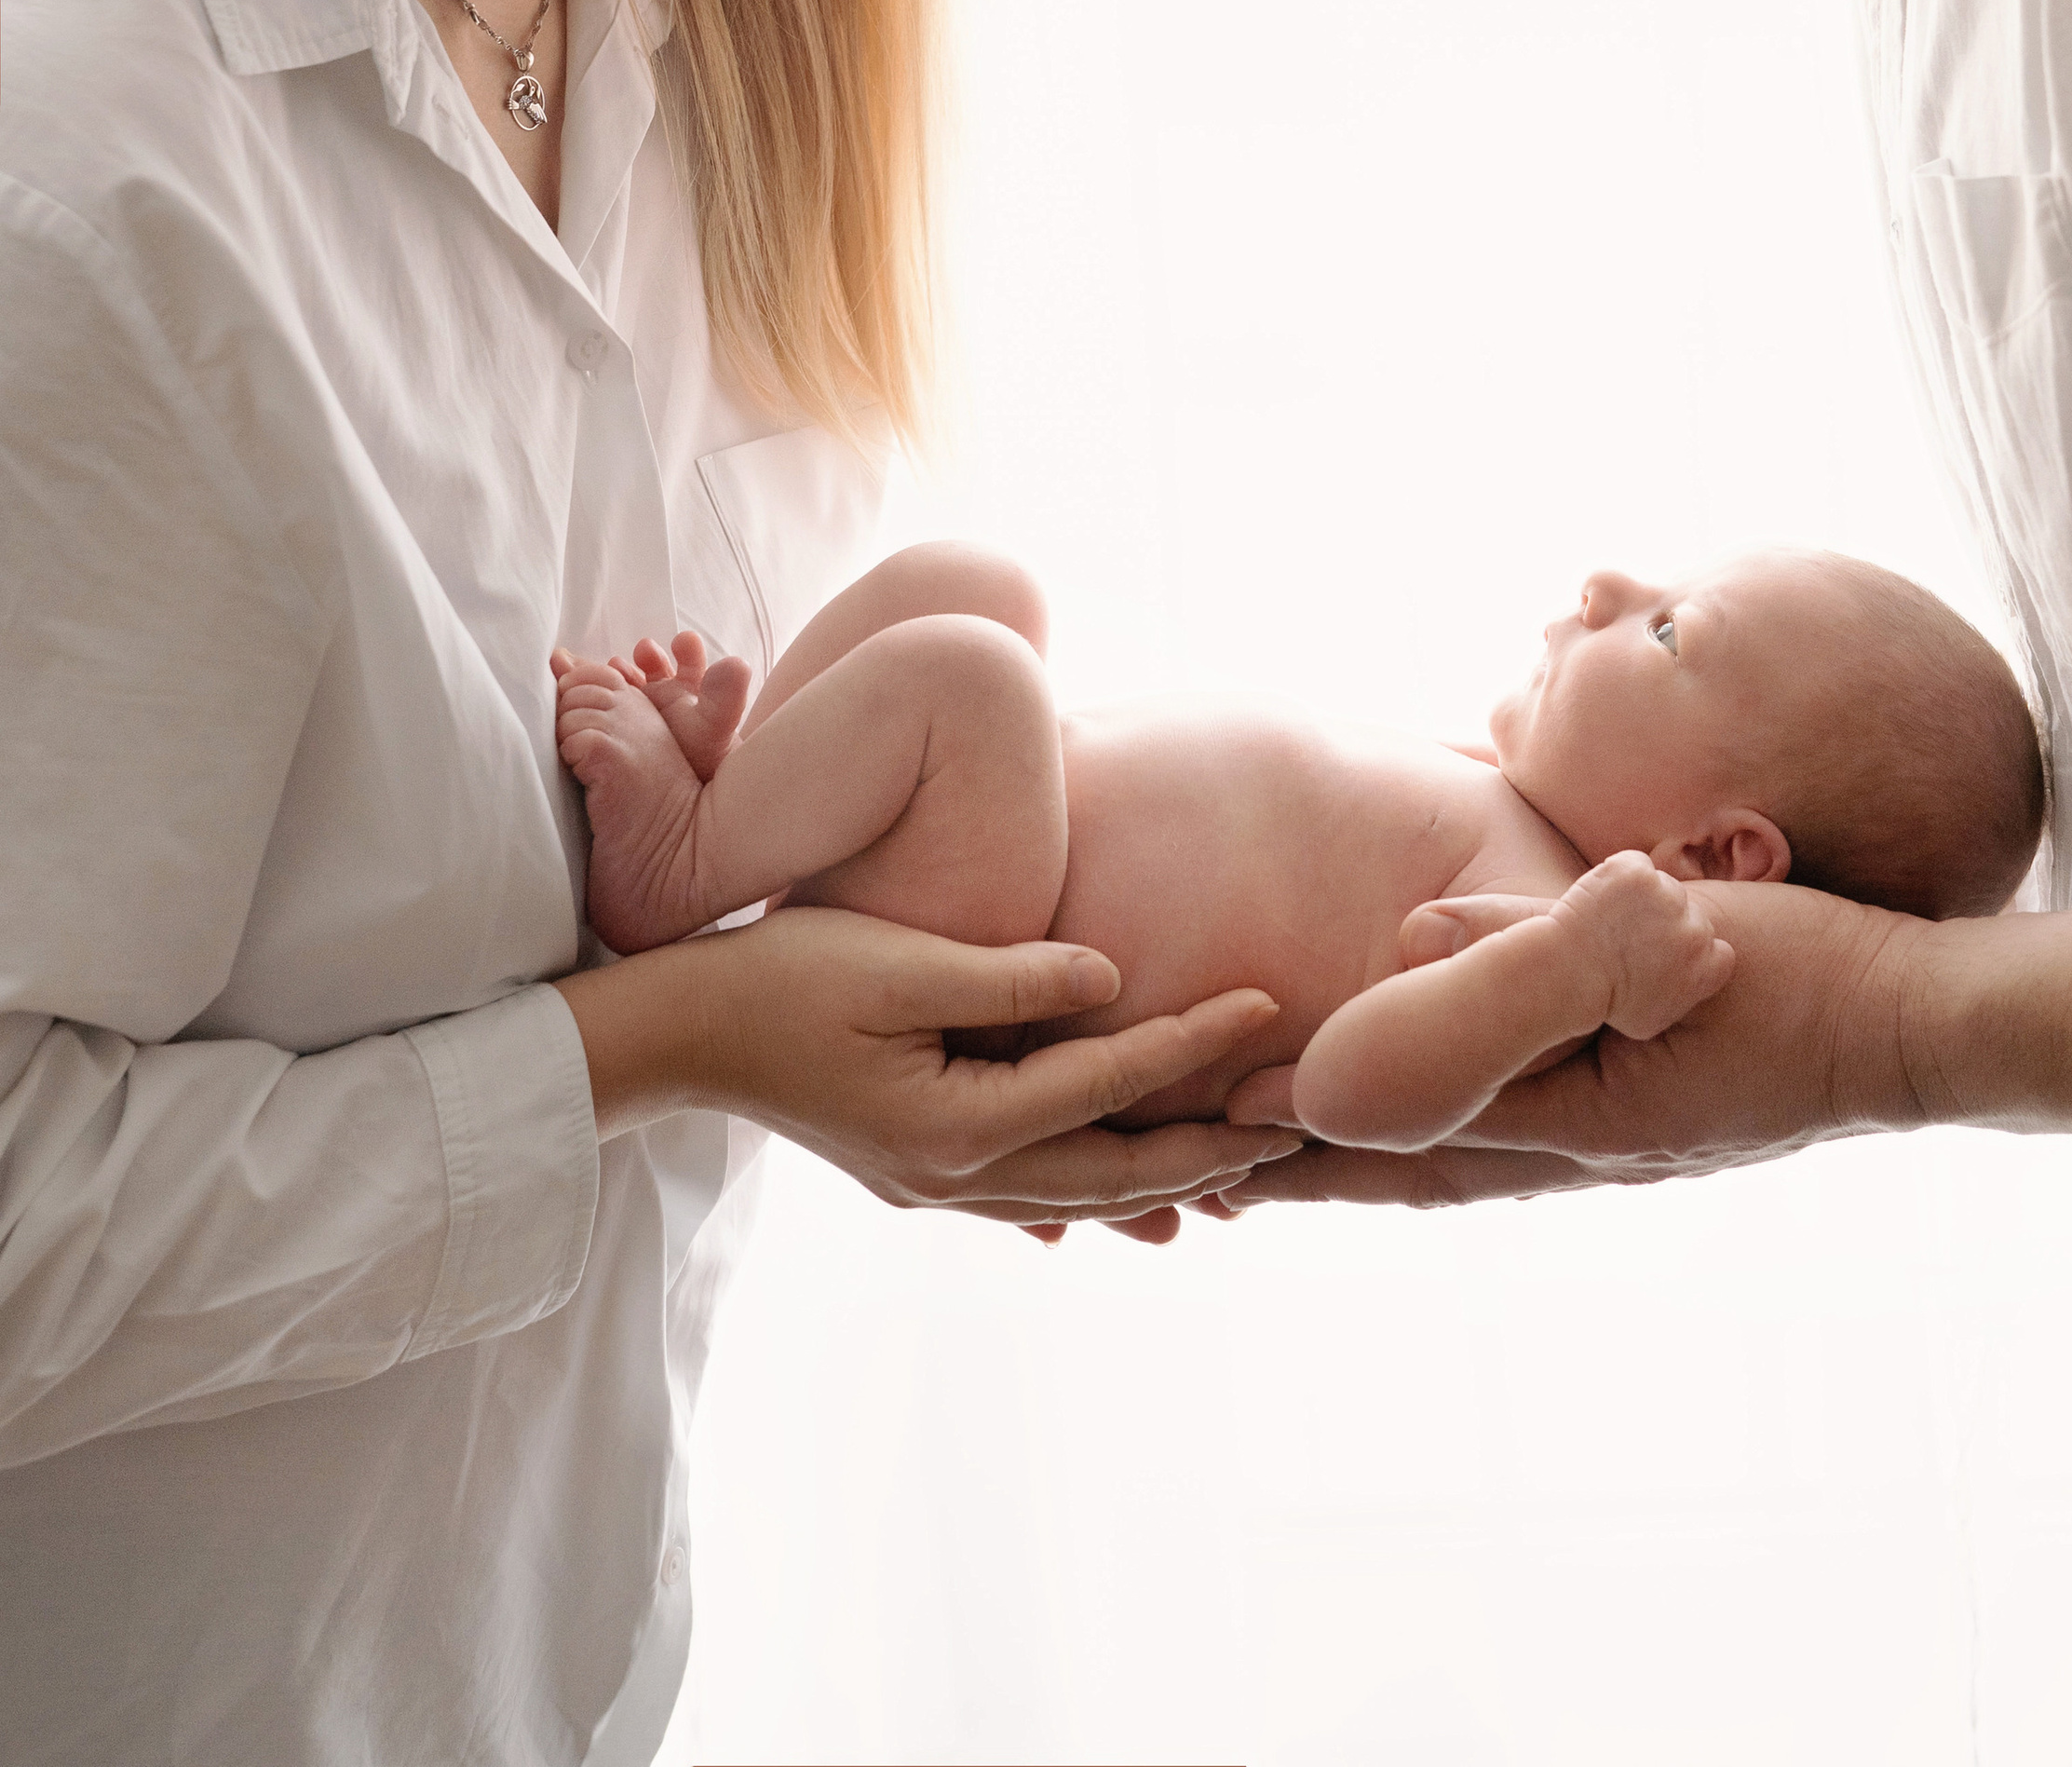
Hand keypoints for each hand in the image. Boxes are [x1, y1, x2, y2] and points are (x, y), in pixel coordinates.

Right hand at [557, 902, 1302, 1228]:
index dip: (1193, 1042)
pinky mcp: (918, 1172)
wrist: (679, 1035)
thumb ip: (1006, 976)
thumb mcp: (892, 961)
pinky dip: (1093, 1192)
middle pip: (1113, 1170)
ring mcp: (936, 1186)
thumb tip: (1110, 977)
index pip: (1107, 1083)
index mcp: (956, 1125)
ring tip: (1244, 1161)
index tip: (1269, 1005)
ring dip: (1164, 1177)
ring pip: (1079, 1194)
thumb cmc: (778, 979)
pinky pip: (1031, 1195)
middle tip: (1298, 1119)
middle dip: (1211, 1145)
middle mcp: (957, 1175)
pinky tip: (1131, 1204)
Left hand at [1218, 880, 1924, 1208]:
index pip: (1399, 1126)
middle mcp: (1576, 1147)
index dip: (1299, 1117)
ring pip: (1452, 1154)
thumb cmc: (1796, 981)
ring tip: (1275, 1158)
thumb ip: (1539, 942)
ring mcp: (1609, 1138)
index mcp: (1569, 1120)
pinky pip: (1509, 1133)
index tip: (1206, 1112)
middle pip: (1408, 1164)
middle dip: (1308, 1168)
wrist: (1918, 1023)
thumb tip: (1414, 933)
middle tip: (1201, 1170)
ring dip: (1363, 1159)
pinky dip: (1439, 1135)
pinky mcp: (1636, 1115)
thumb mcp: (1665, 947)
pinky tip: (1423, 1121)